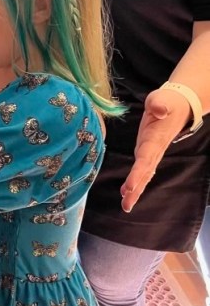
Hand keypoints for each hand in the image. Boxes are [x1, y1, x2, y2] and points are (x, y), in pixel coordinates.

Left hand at [120, 87, 191, 211]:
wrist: (178, 105)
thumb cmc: (167, 102)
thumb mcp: (162, 99)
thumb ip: (159, 104)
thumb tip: (158, 110)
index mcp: (155, 139)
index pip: (145, 158)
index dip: (138, 173)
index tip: (129, 186)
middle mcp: (153, 149)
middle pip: (144, 172)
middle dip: (136, 189)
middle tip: (126, 204)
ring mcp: (151, 151)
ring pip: (144, 174)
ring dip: (135, 190)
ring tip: (126, 205)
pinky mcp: (148, 150)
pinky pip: (143, 169)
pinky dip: (136, 181)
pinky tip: (127, 191)